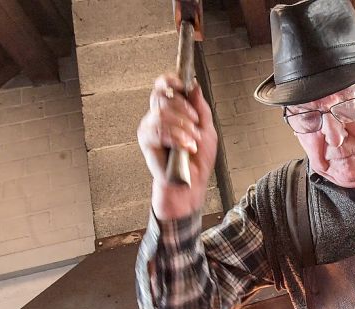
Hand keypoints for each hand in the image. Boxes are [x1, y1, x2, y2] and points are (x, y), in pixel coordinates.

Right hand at [138, 74, 217, 219]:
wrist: (191, 182)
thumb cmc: (197, 160)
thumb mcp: (207, 129)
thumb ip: (200, 107)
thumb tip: (194, 85)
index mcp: (172, 111)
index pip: (164, 86)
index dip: (170, 81)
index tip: (181, 84)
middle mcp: (158, 116)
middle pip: (162, 95)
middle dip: (184, 109)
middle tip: (195, 124)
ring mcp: (150, 127)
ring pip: (162, 112)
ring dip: (183, 126)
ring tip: (192, 141)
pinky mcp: (146, 140)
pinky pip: (159, 129)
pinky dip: (177, 137)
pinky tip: (185, 146)